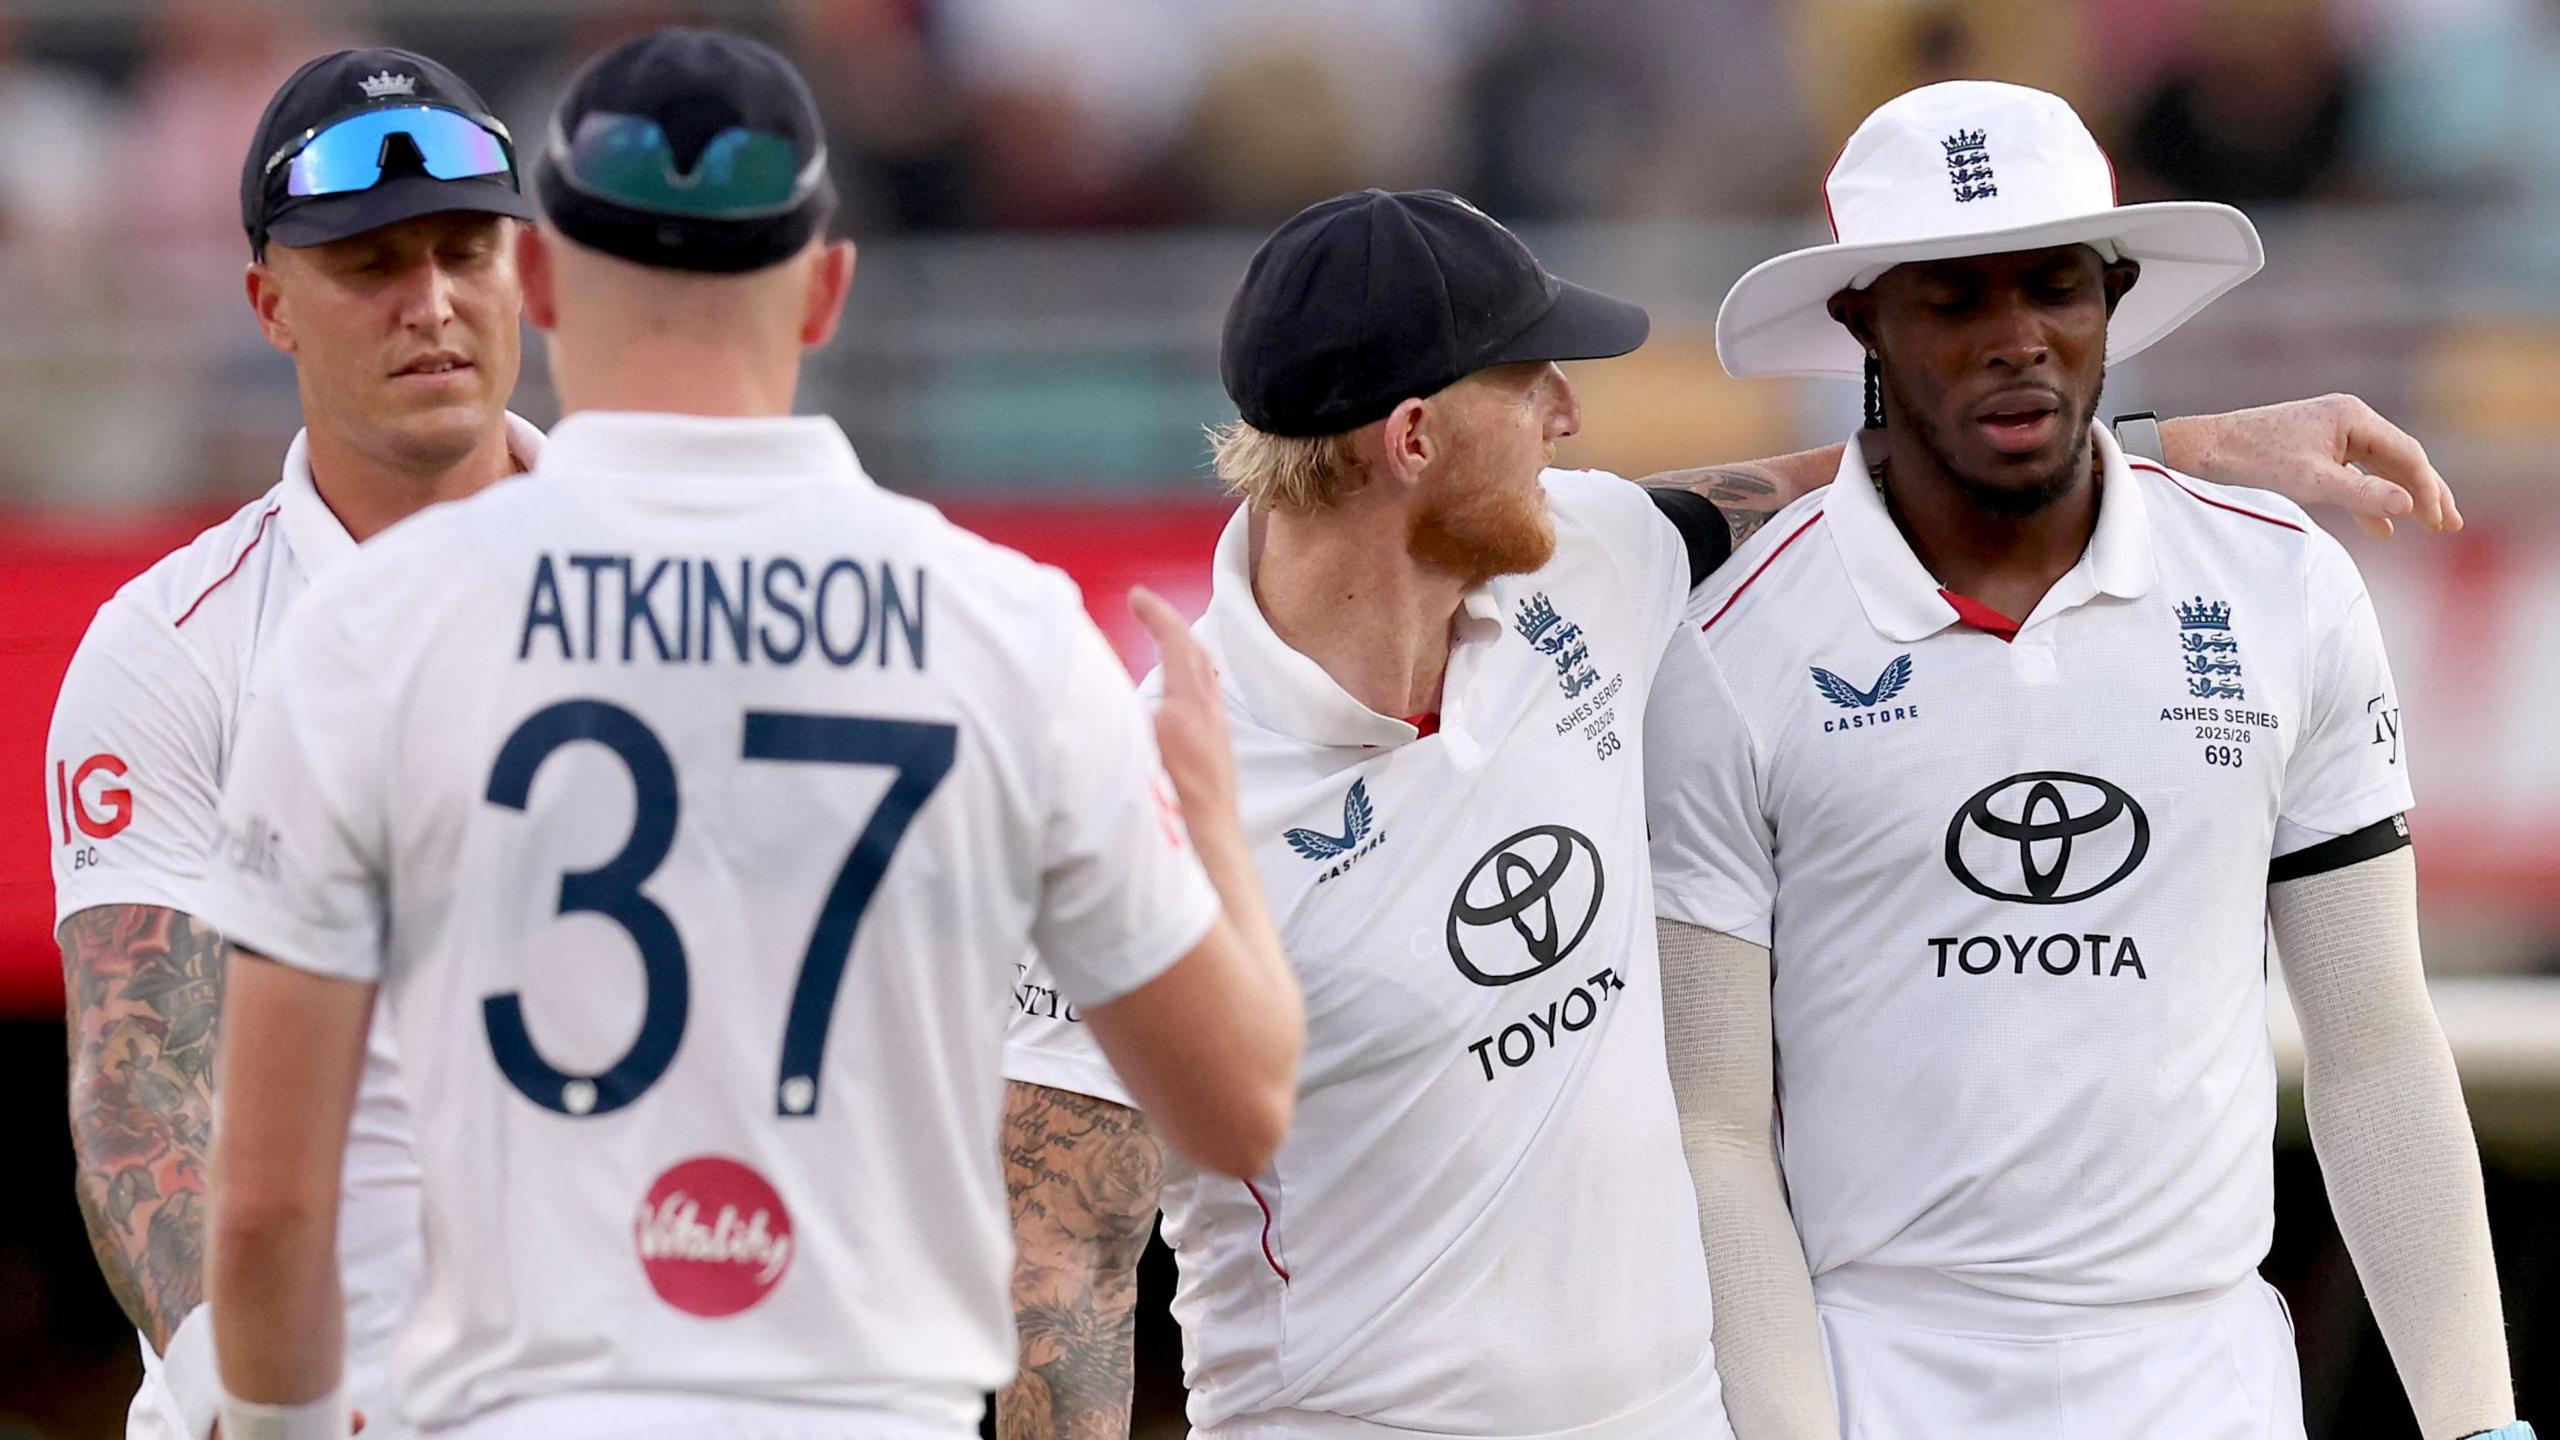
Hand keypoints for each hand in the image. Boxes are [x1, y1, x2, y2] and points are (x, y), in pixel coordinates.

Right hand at [1129, 587, 1238, 850]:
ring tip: (1165, 648)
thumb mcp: (1125, 756)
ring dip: (1184, 657)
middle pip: (1197, 656)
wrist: (1207, 865)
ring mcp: (1220, 742)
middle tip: (1148, 612)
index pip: (1175, 644)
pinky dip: (1191, 688)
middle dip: (1171, 628)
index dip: (1156, 614)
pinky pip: (1207, 707)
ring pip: (1206, 683)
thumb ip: (1107, 713)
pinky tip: (1176, 705)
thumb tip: (1085, 682)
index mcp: (1187, 710)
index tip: (1137, 596)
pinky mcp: (1221, 765)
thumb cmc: (1163, 819)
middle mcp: (1210, 720)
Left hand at [2160, 394, 2461, 539]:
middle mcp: (2347, 420)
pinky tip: (2382, 529)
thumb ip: (2361, 493)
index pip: (2406, 453)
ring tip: (2431, 525)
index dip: (2427, 489)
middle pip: (2400, 459)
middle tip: (2451, 525)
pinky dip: (2369, 501)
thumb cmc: (2252, 459)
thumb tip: (2410, 506)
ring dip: (2402, 498)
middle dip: (2426, 492)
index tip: (2440, 522)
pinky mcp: (2314, 452)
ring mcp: (2331, 435)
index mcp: (2352, 416)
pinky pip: (2353, 477)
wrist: (2203, 450)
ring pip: (2379, 469)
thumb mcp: (2310, 481)